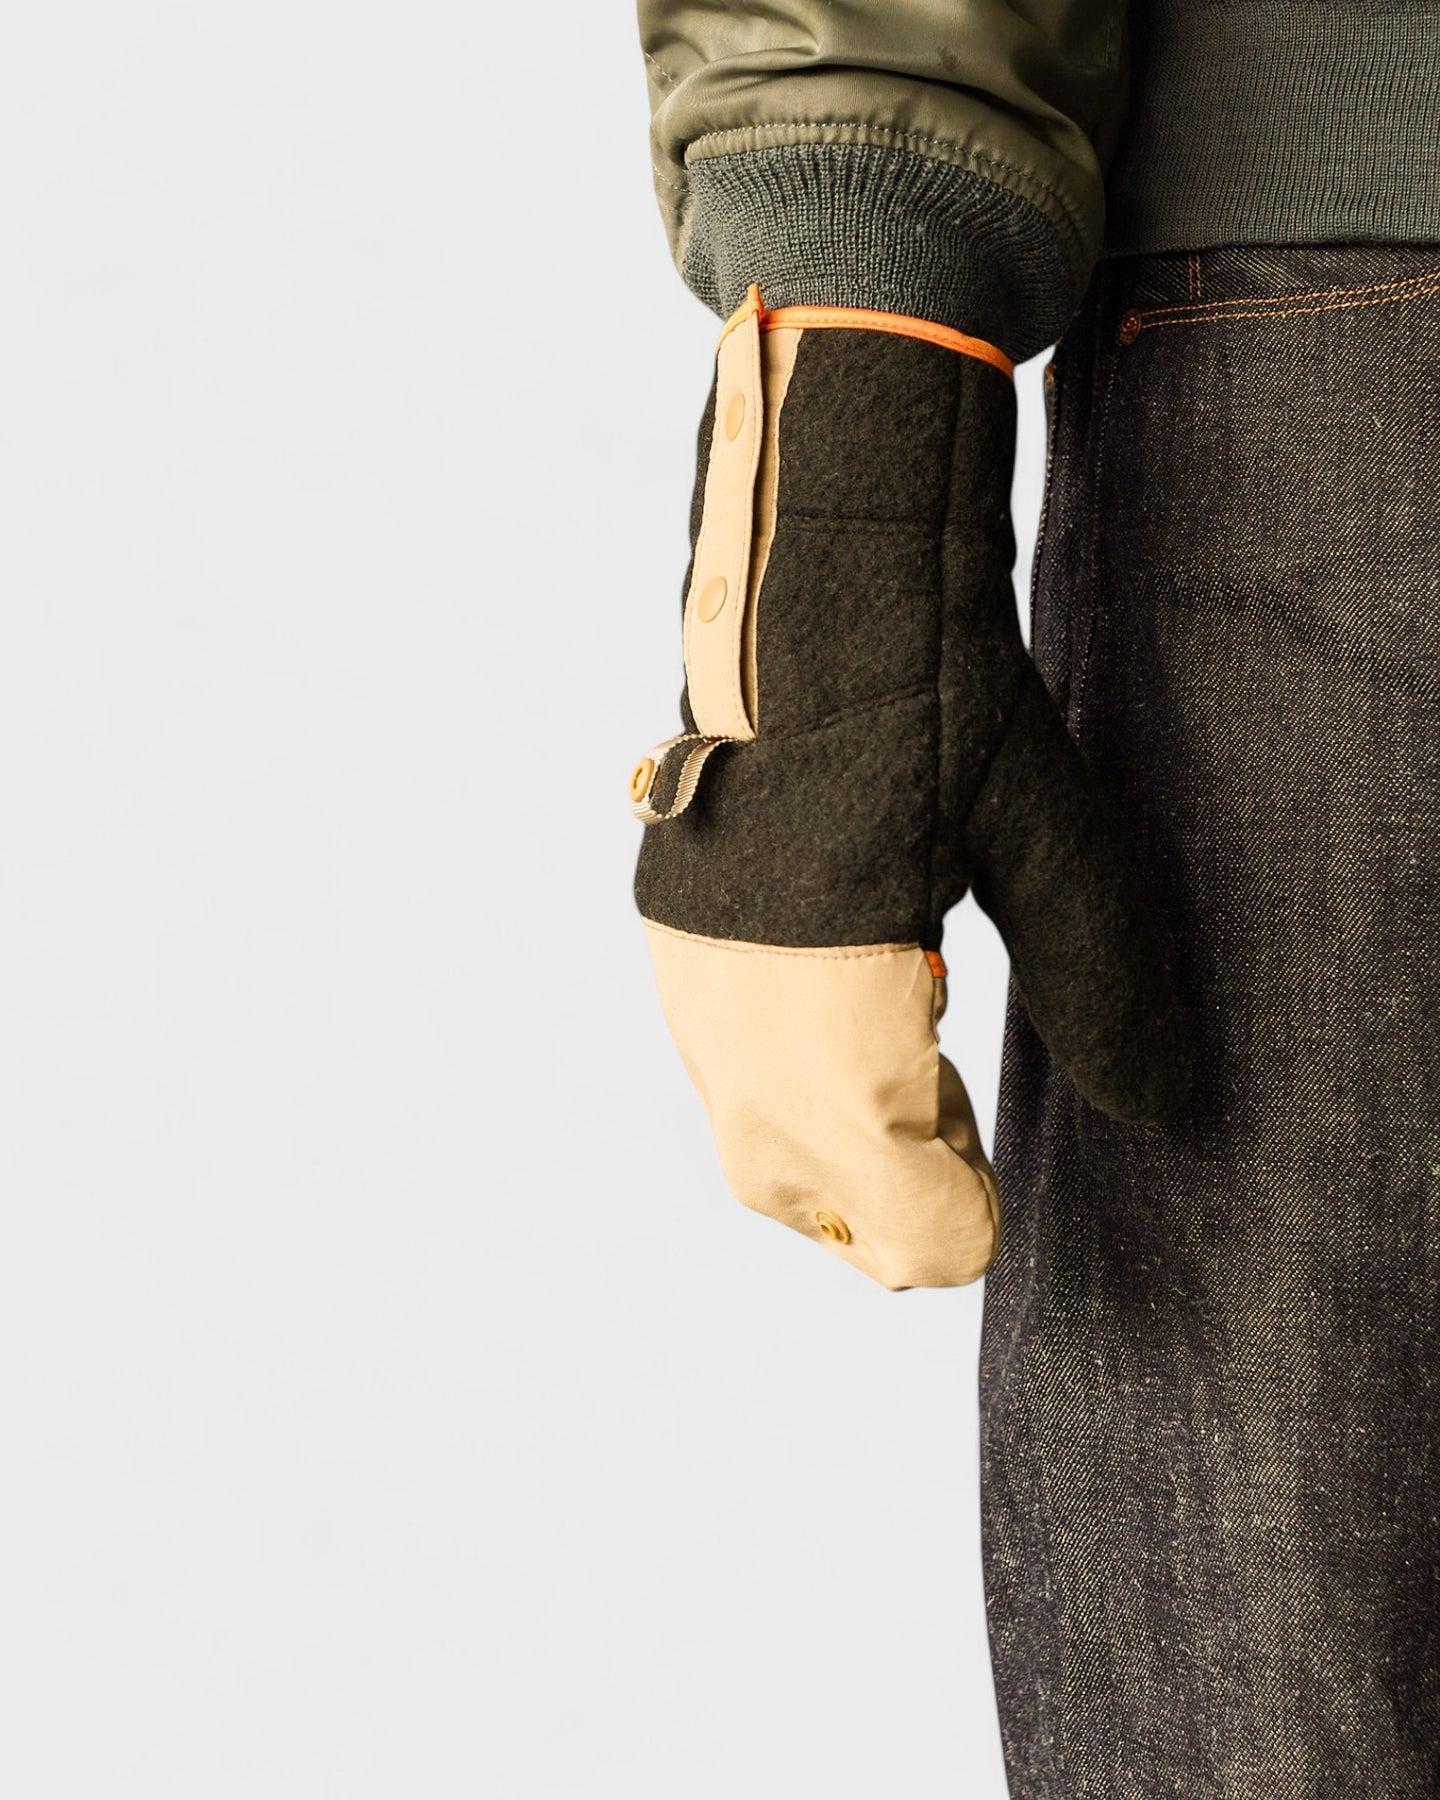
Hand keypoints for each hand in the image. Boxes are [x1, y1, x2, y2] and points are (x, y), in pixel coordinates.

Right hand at [630, 288, 1187, 1288]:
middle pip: (829, 1214)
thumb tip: (1164, 1104)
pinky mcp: (671, 958)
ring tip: (906, 1018)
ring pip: (770, 1159)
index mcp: (834, 1049)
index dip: (980, 1207)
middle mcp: (740, 1055)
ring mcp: (690, 1006)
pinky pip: (733, 1079)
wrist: (789, 594)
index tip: (995, 1121)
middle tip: (955, 1069)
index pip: (920, 1236)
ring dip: (850, 1134)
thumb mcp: (1046, 848)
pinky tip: (843, 977)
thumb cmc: (928, 710)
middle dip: (909, 1180)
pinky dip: (798, 1075)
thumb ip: (1101, 989)